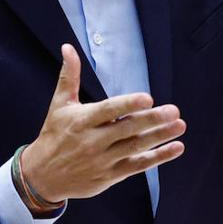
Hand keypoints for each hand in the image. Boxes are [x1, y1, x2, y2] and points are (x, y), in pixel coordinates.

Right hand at [20, 45, 185, 203]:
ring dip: (160, 137)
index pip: (108, 111)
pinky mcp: (110, 176)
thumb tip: (68, 47)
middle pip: (127, 129)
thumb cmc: (54, 134)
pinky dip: (158, 158)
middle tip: (174, 110)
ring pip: (135, 147)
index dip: (128, 105)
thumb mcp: (59, 105)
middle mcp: (93, 141)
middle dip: (152, 120)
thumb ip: (69, 76)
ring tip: (180, 125)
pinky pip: (138, 166)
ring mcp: (103, 160)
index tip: (148, 98)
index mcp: (82, 121)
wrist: (42, 176)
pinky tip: (176, 148)